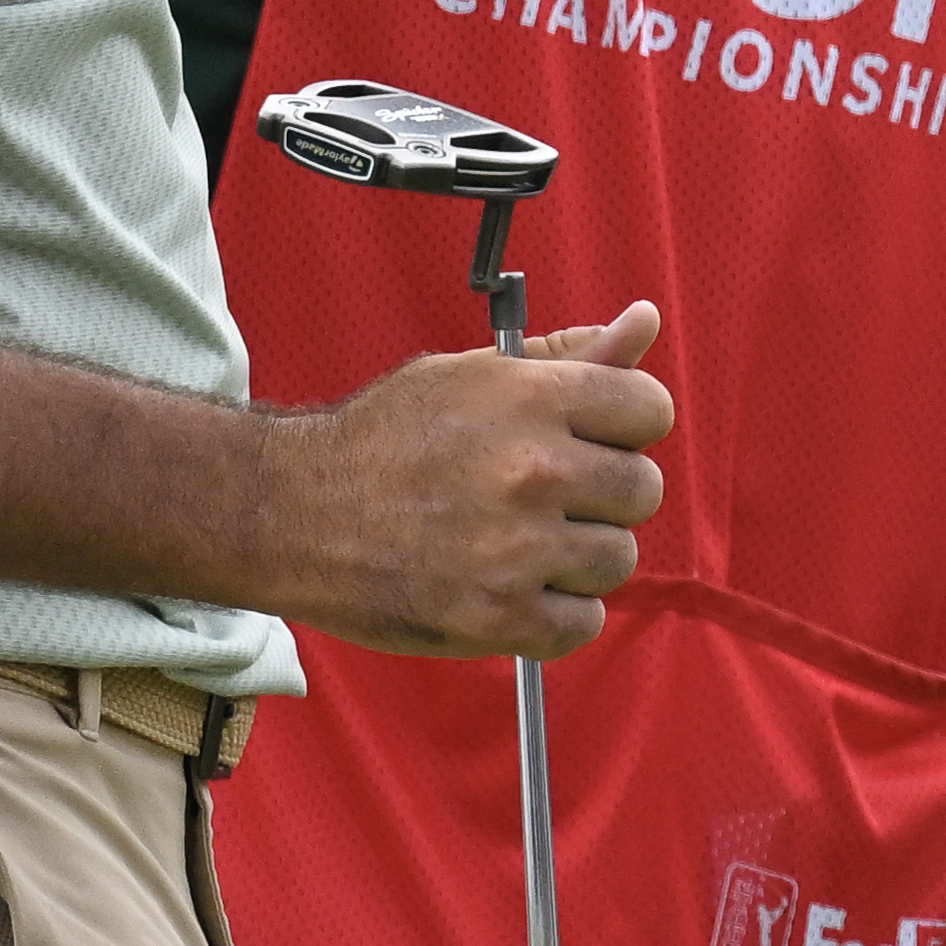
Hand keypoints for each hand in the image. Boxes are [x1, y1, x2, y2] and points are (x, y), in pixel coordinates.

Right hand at [266, 303, 670, 661]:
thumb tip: (644, 323)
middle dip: (604, 492)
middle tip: (549, 494)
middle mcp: (533, 472)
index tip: (596, 437)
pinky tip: (515, 586)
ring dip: (579, 555)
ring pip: (618, 559)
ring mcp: (518, 551)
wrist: (296, 512)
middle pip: (642, 490)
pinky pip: (583, 623)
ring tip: (522, 540)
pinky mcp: (499, 618)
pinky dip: (556, 612)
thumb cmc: (384, 438)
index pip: (650, 410)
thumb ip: (566, 355)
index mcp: (530, 400)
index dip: (626, 424)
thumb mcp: (471, 374)